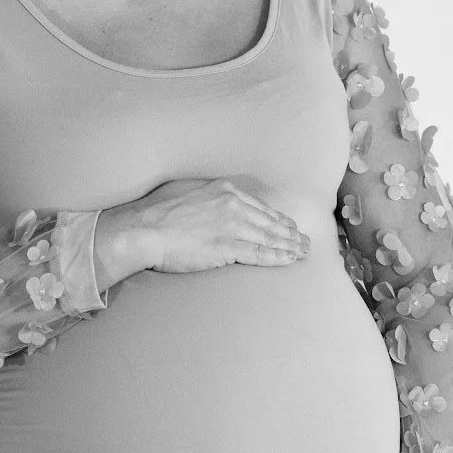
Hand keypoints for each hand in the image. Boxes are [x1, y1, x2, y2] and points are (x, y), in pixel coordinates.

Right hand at [94, 178, 310, 287]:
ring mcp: (232, 226)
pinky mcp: (228, 246)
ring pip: (270, 237)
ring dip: (290, 246)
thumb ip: (211, 202)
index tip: (290, 227)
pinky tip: (290, 260)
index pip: (260, 208)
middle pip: (270, 222)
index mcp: (225, 192)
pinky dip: (278, 257)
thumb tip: (220, 212)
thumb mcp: (192, 198)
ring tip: (303, 253)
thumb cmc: (162, 218)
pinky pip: (260, 253)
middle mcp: (233, 205)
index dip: (278, 220)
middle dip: (291, 234)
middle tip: (305, 242)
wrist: (146, 231)